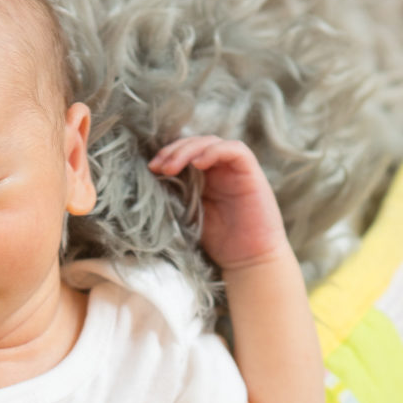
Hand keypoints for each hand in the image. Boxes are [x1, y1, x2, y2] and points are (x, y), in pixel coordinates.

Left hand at [149, 135, 289, 270]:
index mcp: (205, 177)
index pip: (185, 152)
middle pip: (196, 143)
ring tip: (172, 167)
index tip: (151, 169)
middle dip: (174, 150)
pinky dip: (215, 151)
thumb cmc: (220, 241)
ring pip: (212, 142)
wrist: (249, 259)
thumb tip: (153, 178)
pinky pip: (236, 150)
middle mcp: (221, 169)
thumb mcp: (189, 214)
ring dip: (188, 150)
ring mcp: (235, 170)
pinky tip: (198, 163)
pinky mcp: (251, 173)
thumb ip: (177, 194)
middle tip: (158, 166)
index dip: (167, 154)